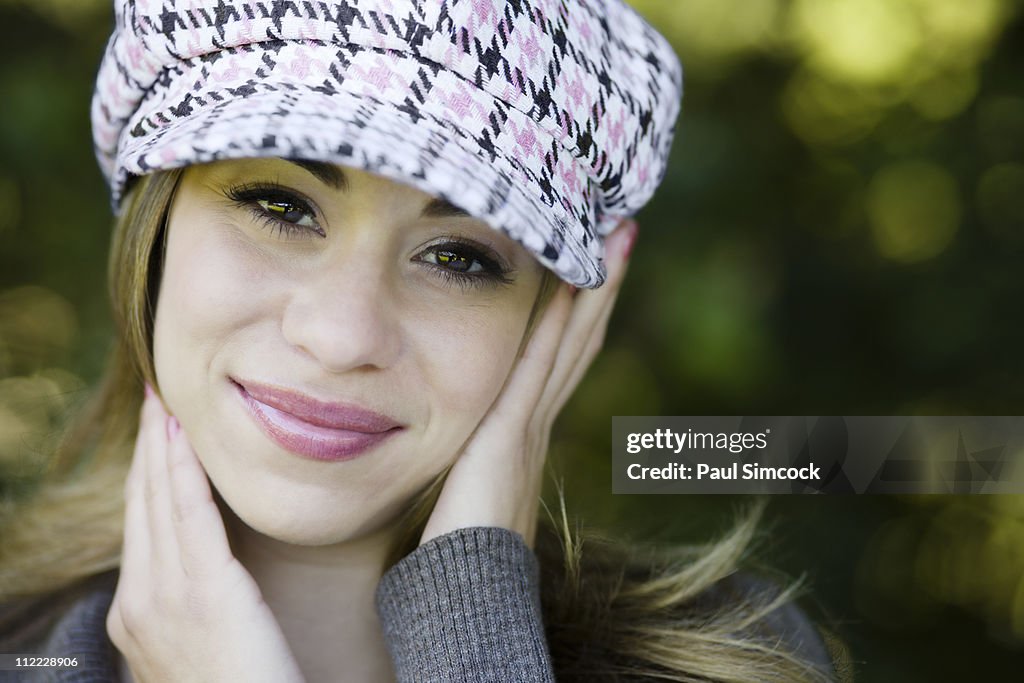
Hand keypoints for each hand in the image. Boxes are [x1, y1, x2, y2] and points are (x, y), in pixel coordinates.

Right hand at [107, 388, 304, 682]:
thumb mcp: (203, 641)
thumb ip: (197, 599)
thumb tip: (212, 563)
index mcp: (136, 615)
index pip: (139, 524)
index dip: (146, 471)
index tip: (156, 427)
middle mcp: (139, 603)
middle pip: (140, 505)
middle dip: (148, 447)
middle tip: (156, 395)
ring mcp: (164, 599)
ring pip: (158, 502)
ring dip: (162, 446)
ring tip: (166, 400)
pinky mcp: (204, 594)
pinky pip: (189, 518)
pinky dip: (182, 471)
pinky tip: (183, 436)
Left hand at [420, 219, 637, 547]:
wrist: (466, 590)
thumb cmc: (459, 548)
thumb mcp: (467, 482)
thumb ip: (475, 453)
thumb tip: (466, 440)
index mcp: (526, 428)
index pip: (560, 354)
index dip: (581, 308)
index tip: (593, 260)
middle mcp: (538, 417)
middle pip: (579, 336)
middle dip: (602, 282)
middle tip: (623, 225)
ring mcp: (531, 421)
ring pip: (572, 338)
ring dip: (594, 285)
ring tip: (616, 232)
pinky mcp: (512, 429)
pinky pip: (542, 361)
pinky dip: (562, 319)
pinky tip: (574, 278)